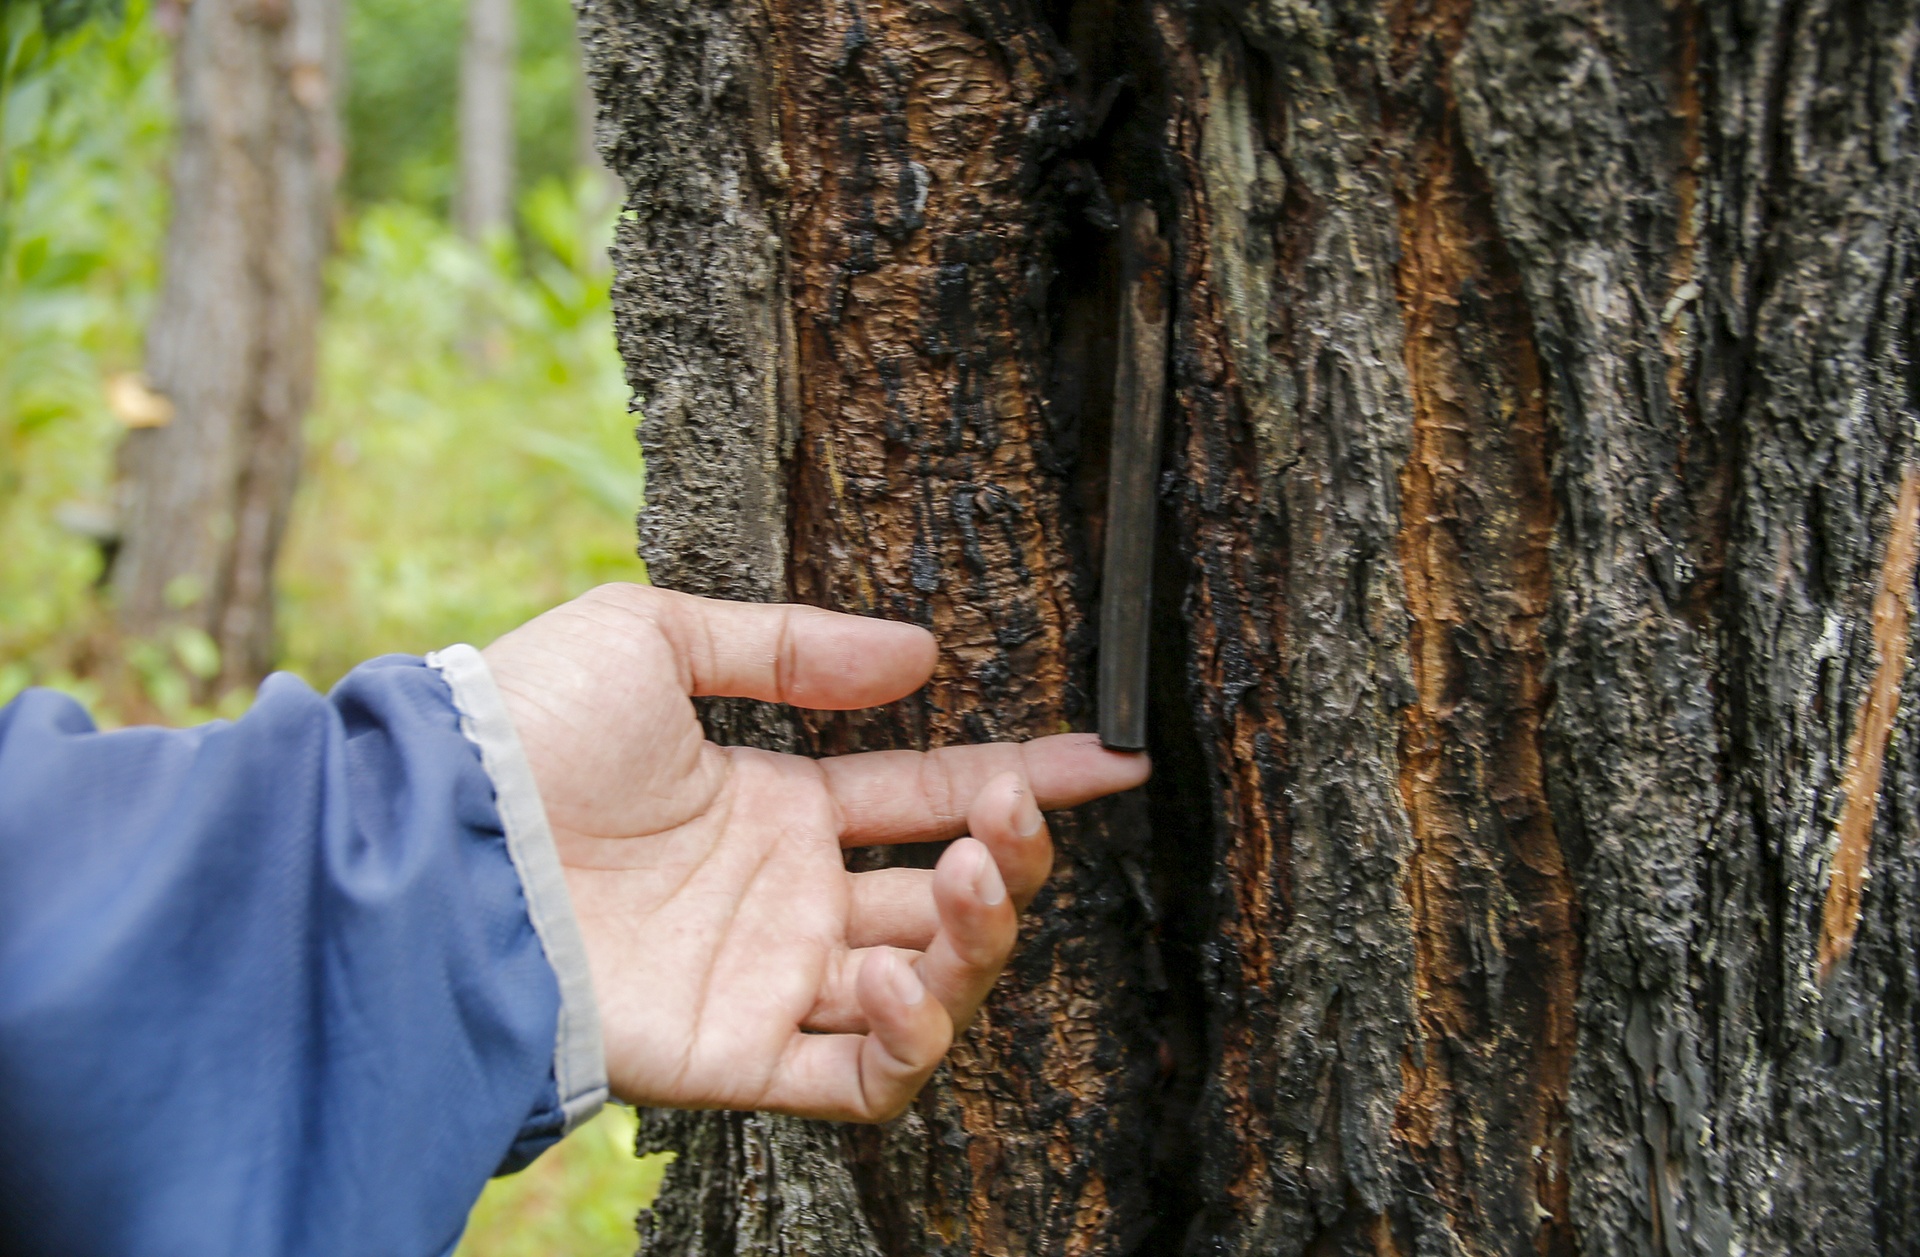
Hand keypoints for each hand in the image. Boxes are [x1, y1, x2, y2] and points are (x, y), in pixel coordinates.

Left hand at [482, 584, 1148, 1121]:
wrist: (438, 838)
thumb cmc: (527, 730)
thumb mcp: (654, 638)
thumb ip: (792, 647)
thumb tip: (920, 657)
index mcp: (777, 805)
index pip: (928, 794)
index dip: (1021, 780)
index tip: (1105, 758)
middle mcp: (786, 897)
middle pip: (945, 896)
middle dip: (1008, 860)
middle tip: (1012, 820)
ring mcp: (767, 979)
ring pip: (926, 989)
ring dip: (976, 943)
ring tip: (967, 884)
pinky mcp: (736, 1054)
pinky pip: (859, 1081)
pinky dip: (911, 1045)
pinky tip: (907, 980)